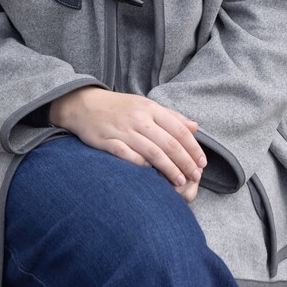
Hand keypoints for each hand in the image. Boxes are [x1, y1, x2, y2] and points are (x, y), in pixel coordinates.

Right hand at [49, 87, 205, 198]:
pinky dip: (141, 166)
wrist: (83, 104)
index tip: (202, 163)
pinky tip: (151, 176)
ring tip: (179, 181)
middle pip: (168, 143)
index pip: (178, 129)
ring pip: (152, 152)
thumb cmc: (119, 108)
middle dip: (185, 162)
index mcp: (150, 108)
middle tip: (195, 176)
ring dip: (168, 169)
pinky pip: (127, 156)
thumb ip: (171, 117)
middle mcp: (138, 118)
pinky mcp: (107, 141)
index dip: (193, 148)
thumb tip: (195, 127)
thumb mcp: (145, 106)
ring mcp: (122, 130)